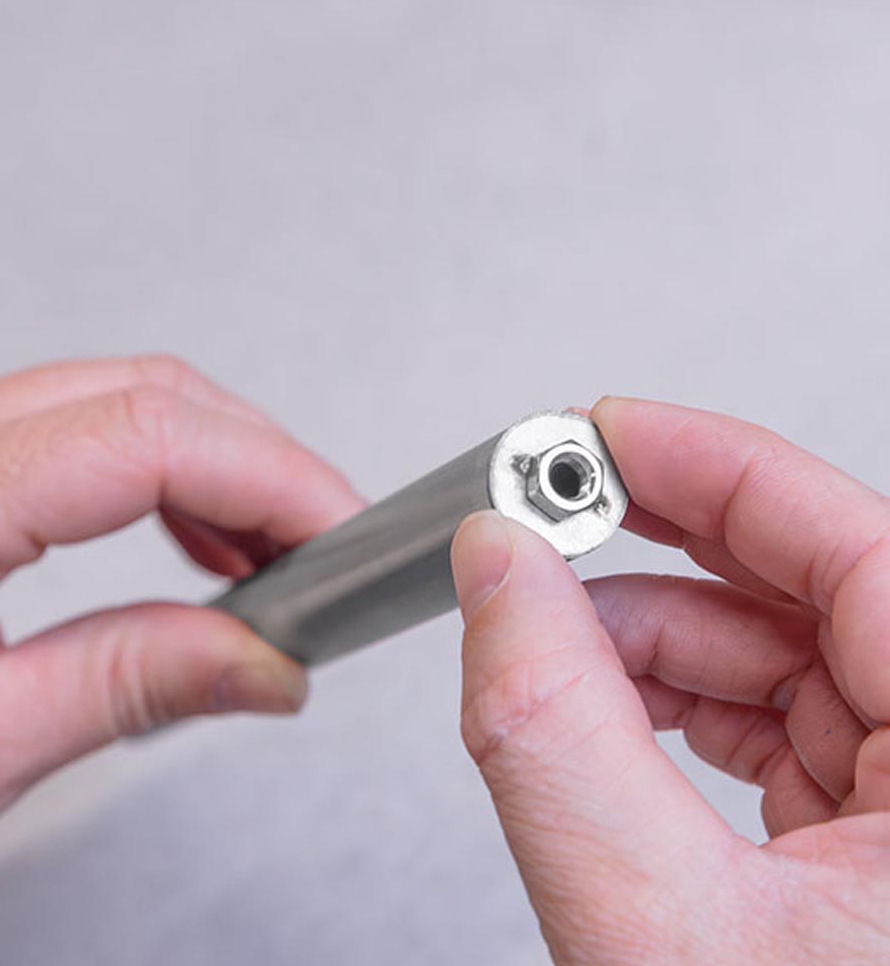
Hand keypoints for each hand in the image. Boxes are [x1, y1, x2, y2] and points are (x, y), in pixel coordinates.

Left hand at [0, 356, 359, 884]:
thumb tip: (265, 661)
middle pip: (148, 396)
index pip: (146, 439)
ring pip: (122, 397)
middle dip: (263, 464)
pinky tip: (196, 535)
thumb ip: (125, 688)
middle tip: (325, 548)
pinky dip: (166, 469)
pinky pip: (81, 423)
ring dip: (221, 463)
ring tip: (274, 553)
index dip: (271, 474)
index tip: (341, 530)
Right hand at [451, 398, 889, 964]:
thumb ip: (552, 732)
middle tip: (553, 511)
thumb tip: (494, 574)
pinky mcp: (887, 839)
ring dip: (653, 626)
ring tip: (551, 628)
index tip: (605, 431)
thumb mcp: (659, 939)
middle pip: (816, 585)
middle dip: (661, 541)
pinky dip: (679, 695)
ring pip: (787, 651)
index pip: (857, 543)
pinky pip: (781, 718)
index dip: (712, 464)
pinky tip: (609, 694)